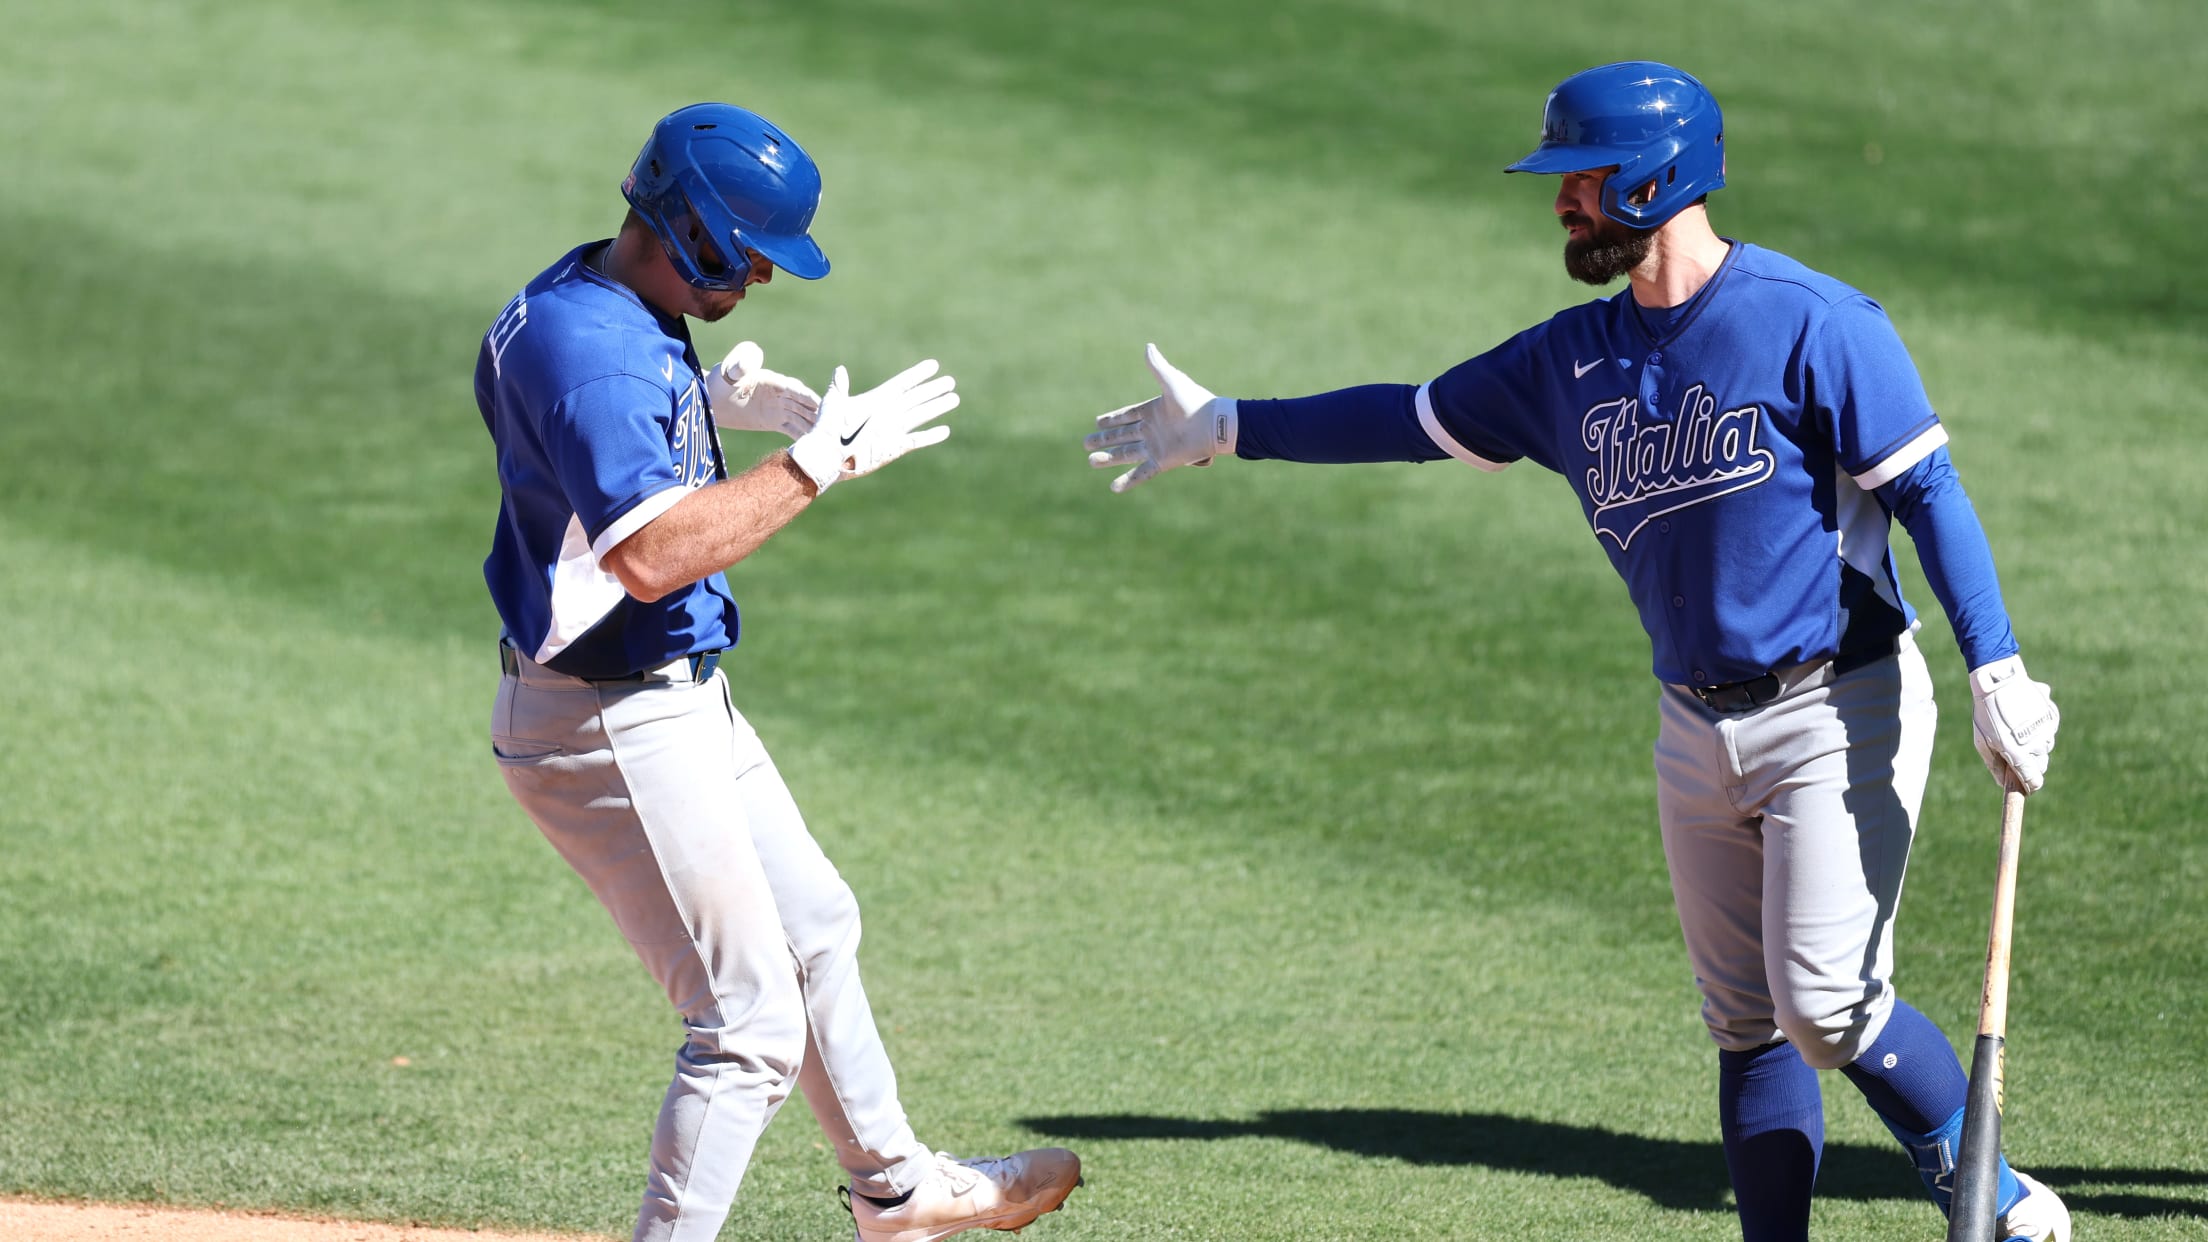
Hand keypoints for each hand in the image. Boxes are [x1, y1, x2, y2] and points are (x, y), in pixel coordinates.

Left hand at [705, 340, 820, 438]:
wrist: (711, 399)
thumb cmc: (719, 381)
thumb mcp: (729, 371)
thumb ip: (740, 364)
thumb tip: (751, 360)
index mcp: (772, 380)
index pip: (794, 389)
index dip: (808, 397)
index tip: (822, 404)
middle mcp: (779, 394)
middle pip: (803, 405)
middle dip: (819, 414)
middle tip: (835, 425)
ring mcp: (778, 408)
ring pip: (801, 418)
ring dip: (814, 427)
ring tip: (829, 440)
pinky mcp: (773, 421)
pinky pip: (792, 429)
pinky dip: (803, 436)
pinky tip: (814, 447)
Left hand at [787, 359, 958, 494]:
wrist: (827, 459)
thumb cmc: (826, 431)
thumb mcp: (833, 406)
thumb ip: (839, 388)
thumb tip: (840, 370)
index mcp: (875, 401)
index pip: (902, 384)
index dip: (918, 374)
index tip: (934, 365)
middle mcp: (887, 414)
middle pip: (916, 398)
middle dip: (933, 389)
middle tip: (951, 381)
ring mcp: (891, 431)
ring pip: (920, 415)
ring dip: (937, 407)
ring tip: (954, 399)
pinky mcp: (893, 448)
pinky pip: (917, 440)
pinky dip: (931, 436)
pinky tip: (945, 430)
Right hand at [1084, 344, 1237, 492]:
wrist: (1213, 424)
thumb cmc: (1195, 401)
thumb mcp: (1172, 382)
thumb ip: (1158, 367)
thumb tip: (1148, 346)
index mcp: (1153, 411)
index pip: (1126, 416)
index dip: (1112, 419)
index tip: (1097, 422)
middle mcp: (1151, 430)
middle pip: (1121, 436)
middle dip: (1103, 440)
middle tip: (1085, 443)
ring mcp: (1156, 447)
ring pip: (1125, 454)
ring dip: (1108, 458)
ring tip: (1091, 460)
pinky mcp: (1162, 461)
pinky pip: (1141, 473)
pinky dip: (1128, 481)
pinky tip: (1113, 488)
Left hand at [1968, 655, 2058, 793]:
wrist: (1999, 680)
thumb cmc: (1986, 713)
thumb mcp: (1983, 742)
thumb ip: (1995, 765)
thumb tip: (2003, 784)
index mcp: (2019, 754)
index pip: (2034, 780)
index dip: (2029, 785)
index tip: (2025, 786)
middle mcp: (2037, 744)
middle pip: (2041, 765)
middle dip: (2030, 764)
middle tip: (2015, 754)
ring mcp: (2047, 729)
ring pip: (2046, 746)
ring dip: (2035, 745)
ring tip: (2016, 729)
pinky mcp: (2052, 716)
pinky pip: (2049, 729)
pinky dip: (2040, 728)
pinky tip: (2024, 717)